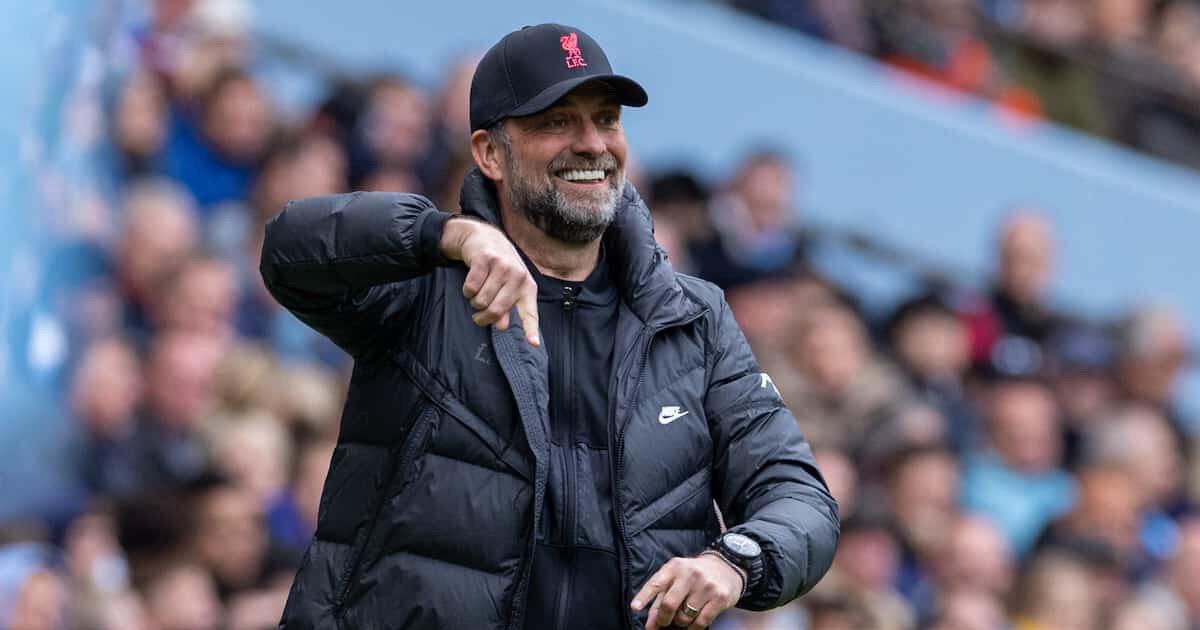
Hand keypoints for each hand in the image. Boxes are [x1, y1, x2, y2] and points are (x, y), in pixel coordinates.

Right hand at [440, 217, 539, 345]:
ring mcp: (502, 266)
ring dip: (474, 301)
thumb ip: (506, 308)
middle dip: (483, 317)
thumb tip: (502, 325)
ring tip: (477, 292)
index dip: (531, 329)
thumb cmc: (498, 268)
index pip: (530, 312)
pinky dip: (467, 290)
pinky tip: (471, 282)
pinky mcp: (485, 259)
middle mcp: (518, 276)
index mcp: (527, 286)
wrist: (484, 238)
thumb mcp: (507, 287)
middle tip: (478, 316)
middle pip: (497, 310)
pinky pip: (471, 288)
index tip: (534, 343)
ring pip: (481, 300)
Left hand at [631, 554, 743, 628]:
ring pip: (684, 616)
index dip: (644, 596)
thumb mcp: (676, 579)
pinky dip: (693, 628)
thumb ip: (660, 599)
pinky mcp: (719, 598)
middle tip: (664, 622)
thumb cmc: (694, 574)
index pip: (656, 583)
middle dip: (663, 619)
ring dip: (680, 622)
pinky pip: (700, 622)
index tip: (635, 608)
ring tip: (683, 616)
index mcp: (674, 567)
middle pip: (669, 604)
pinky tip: (693, 623)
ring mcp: (706, 586)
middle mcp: (690, 574)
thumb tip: (650, 624)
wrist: (726, 567)